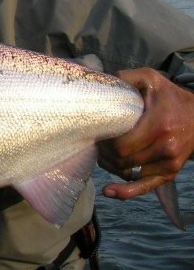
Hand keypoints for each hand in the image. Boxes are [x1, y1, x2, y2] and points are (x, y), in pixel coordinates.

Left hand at [98, 68, 193, 199]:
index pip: (121, 144)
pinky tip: (109, 192)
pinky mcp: (170, 172)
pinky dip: (126, 191)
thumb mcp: (151, 79)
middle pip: (121, 159)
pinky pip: (145, 187)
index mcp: (159, 124)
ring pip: (127, 171)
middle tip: (98, 143)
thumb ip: (126, 77)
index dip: (104, 142)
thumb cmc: (170, 97)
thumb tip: (103, 81)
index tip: (98, 133)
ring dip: (111, 164)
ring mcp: (169, 162)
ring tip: (104, 153)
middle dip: (105, 153)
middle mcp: (166, 146)